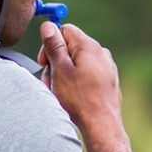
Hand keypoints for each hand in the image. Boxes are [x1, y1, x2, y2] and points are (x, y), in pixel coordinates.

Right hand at [38, 20, 124, 139]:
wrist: (102, 126)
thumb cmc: (80, 99)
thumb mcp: (60, 70)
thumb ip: (54, 46)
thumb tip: (48, 26)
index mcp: (89, 46)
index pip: (65, 30)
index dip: (50, 44)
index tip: (44, 62)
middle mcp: (101, 53)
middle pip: (70, 47)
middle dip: (56, 63)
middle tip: (49, 81)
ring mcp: (107, 67)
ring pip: (77, 63)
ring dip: (64, 75)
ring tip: (60, 93)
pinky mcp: (108, 81)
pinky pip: (87, 75)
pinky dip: (76, 82)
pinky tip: (72, 98)